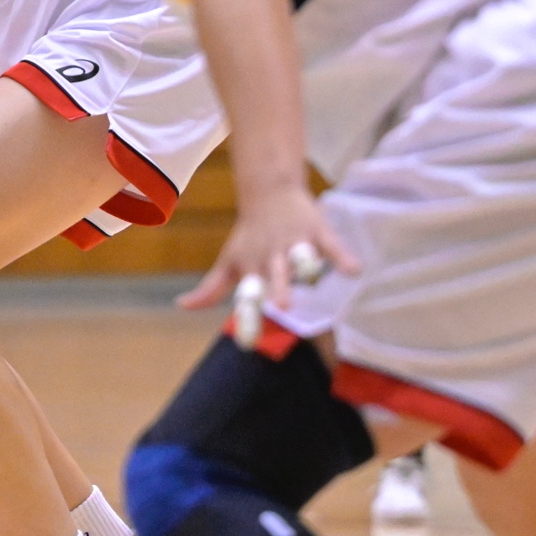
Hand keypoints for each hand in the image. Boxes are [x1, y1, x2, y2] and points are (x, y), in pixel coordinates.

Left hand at [179, 182, 360, 346]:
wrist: (268, 192)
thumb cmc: (249, 235)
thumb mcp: (229, 261)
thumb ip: (210, 289)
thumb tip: (182, 306)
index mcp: (252, 268)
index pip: (248, 295)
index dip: (248, 317)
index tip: (246, 343)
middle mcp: (272, 256)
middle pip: (276, 275)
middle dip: (279, 288)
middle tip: (283, 305)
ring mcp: (294, 242)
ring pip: (301, 257)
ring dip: (305, 267)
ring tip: (312, 279)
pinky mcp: (317, 230)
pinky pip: (331, 244)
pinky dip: (341, 256)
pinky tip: (353, 270)